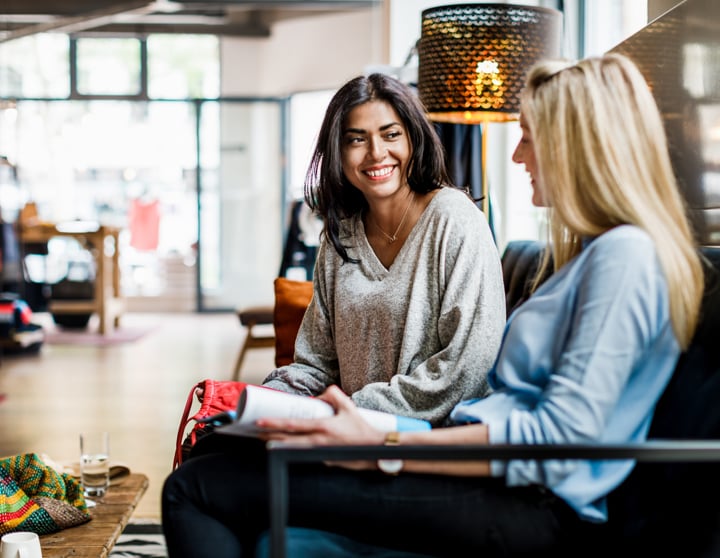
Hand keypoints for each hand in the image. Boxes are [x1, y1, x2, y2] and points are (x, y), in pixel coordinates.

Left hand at [256, 385, 385, 469]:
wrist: (374, 450)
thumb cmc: (361, 429)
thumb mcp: (348, 406)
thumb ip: (332, 395)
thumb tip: (318, 396)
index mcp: (323, 427)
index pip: (293, 426)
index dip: (275, 424)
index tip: (261, 421)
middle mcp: (318, 442)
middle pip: (287, 440)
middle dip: (269, 436)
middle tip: (255, 433)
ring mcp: (319, 454)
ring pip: (292, 449)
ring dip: (278, 444)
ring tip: (265, 440)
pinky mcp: (323, 461)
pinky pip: (305, 454)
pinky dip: (294, 450)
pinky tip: (285, 447)